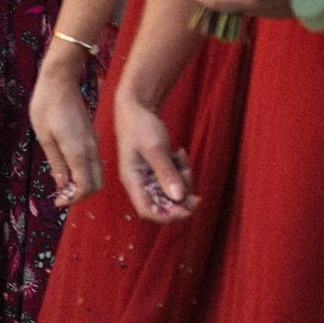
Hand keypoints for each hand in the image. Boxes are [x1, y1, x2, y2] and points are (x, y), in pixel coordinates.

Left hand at [28, 58, 100, 205]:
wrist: (60, 82)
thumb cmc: (46, 106)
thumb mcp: (44, 137)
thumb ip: (56, 163)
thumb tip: (63, 186)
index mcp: (79, 151)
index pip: (86, 186)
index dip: (74, 199)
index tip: (58, 202)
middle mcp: (91, 149)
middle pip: (96, 183)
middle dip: (80, 195)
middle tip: (61, 196)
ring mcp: (93, 142)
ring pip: (96, 173)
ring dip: (82, 184)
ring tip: (62, 185)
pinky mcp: (91, 137)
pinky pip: (93, 162)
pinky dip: (84, 172)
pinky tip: (67, 169)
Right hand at [113, 85, 196, 223]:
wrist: (137, 107)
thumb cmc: (140, 126)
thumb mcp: (154, 148)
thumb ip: (166, 173)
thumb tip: (179, 197)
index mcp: (133, 181)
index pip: (148, 211)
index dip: (168, 215)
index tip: (187, 208)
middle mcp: (140, 183)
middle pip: (164, 204)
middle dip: (181, 195)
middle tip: (191, 179)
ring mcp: (149, 177)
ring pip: (172, 191)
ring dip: (183, 179)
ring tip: (182, 158)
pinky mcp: (157, 170)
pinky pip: (174, 179)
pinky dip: (181, 170)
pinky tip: (179, 154)